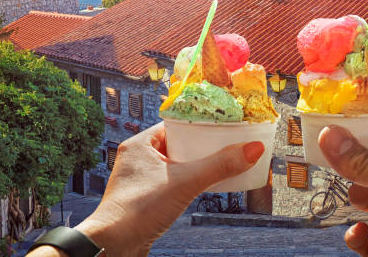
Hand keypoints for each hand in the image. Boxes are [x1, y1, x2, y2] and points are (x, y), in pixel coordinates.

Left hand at [72, 122, 263, 256]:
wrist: (113, 247)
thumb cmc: (138, 210)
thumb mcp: (186, 182)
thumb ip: (220, 165)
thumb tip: (253, 149)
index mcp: (140, 143)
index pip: (176, 124)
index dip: (200, 123)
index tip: (222, 123)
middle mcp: (139, 158)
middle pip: (180, 143)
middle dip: (203, 145)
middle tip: (226, 143)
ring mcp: (141, 178)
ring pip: (177, 164)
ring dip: (197, 164)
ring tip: (220, 163)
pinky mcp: (146, 197)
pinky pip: (174, 181)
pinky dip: (189, 181)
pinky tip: (203, 185)